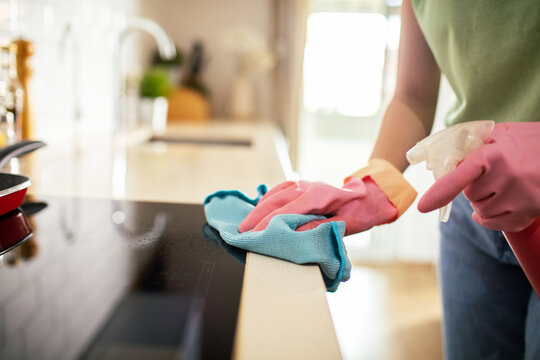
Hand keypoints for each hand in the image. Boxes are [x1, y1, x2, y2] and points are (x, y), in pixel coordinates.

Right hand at [238, 177, 397, 235]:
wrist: (369, 195)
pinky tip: (259, 208)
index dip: (269, 222)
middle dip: (257, 216)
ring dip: (259, 208)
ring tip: (246, 223)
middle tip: (242, 231)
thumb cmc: (359, 212)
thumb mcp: (344, 225)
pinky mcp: (302, 185)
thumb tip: (294, 234)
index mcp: (319, 196)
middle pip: (276, 200)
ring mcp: (304, 183)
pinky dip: (267, 199)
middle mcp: (308, 186)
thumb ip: (318, 228)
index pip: (288, 209)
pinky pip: (280, 189)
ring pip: (275, 193)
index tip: (255, 234)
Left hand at [418, 122, 539, 231]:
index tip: (423, 206)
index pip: (460, 177)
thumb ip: (473, 143)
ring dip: (485, 202)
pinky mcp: (528, 214)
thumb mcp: (501, 134)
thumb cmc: (529, 142)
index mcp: (494, 155)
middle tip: (494, 174)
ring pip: (480, 210)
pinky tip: (500, 205)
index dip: (440, 191)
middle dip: (475, 186)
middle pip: (469, 194)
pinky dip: (491, 219)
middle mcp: (505, 178)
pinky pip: (494, 224)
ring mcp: (518, 199)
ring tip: (505, 186)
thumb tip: (444, 157)